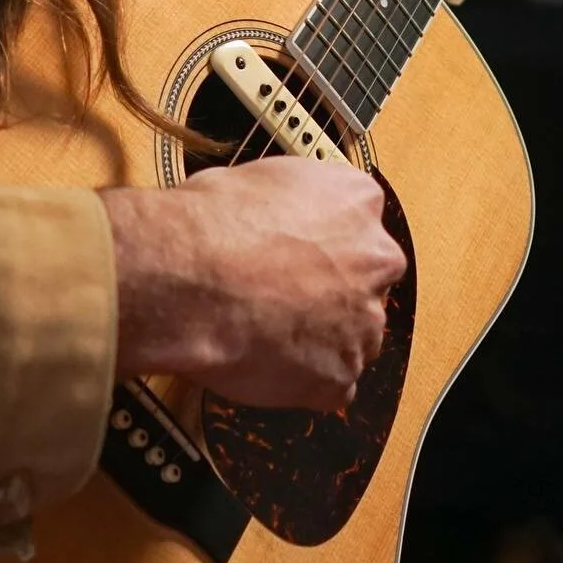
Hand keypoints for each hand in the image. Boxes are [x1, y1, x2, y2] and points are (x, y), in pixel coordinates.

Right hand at [103, 157, 405, 411]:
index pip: (359, 222)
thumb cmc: (209, 224)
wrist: (188, 279)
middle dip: (332, 293)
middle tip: (282, 297)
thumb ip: (287, 204)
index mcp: (355, 199)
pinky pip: (330, 383)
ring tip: (264, 334)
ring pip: (352, 336)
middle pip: (365, 282)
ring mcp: (363, 322)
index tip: (298, 252)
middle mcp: (374, 258)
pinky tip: (263, 363)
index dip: (323, 242)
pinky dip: (303, 380)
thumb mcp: (254, 179)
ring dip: (320, 339)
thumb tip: (269, 215)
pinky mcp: (340, 375)